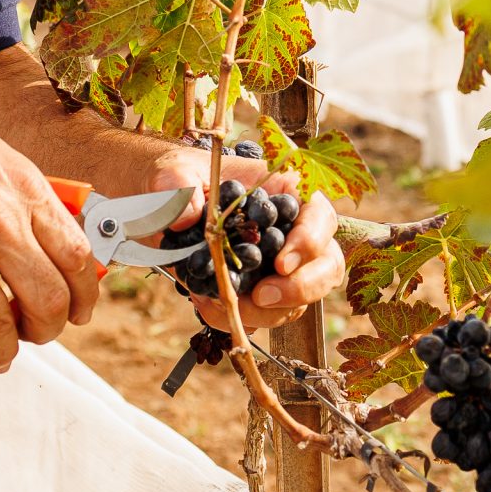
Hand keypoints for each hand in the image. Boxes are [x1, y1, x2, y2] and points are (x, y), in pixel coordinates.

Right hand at [0, 83, 100, 384]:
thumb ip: (26, 199)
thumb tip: (56, 246)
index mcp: (21, 189)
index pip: (75, 256)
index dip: (84, 296)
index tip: (80, 311)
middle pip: (47, 300)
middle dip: (47, 329)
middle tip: (37, 333)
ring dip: (4, 352)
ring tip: (0, 356)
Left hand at [141, 145, 345, 332]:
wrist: (165, 207)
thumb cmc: (180, 180)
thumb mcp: (173, 172)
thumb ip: (178, 183)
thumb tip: (190, 216)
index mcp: (284, 194)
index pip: (320, 216)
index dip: (310, 241)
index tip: (281, 263)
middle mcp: (293, 232)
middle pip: (325, 264)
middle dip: (300, 287)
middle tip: (262, 296)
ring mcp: (282, 266)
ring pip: (302, 298)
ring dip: (269, 312)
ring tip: (225, 304)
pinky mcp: (263, 291)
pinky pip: (268, 316)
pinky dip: (243, 319)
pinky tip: (210, 306)